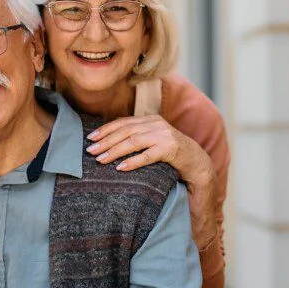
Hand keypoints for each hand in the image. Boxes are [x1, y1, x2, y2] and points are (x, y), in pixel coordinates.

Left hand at [88, 116, 218, 248]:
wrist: (197, 163)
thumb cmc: (170, 154)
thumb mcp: (153, 141)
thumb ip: (137, 137)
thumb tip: (109, 141)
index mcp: (150, 120)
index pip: (123, 123)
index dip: (105, 129)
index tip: (90, 138)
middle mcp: (156, 124)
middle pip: (125, 131)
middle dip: (106, 141)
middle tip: (90, 151)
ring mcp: (164, 136)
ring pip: (134, 142)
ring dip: (115, 151)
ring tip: (101, 159)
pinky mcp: (171, 149)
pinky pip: (147, 156)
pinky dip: (133, 161)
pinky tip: (120, 168)